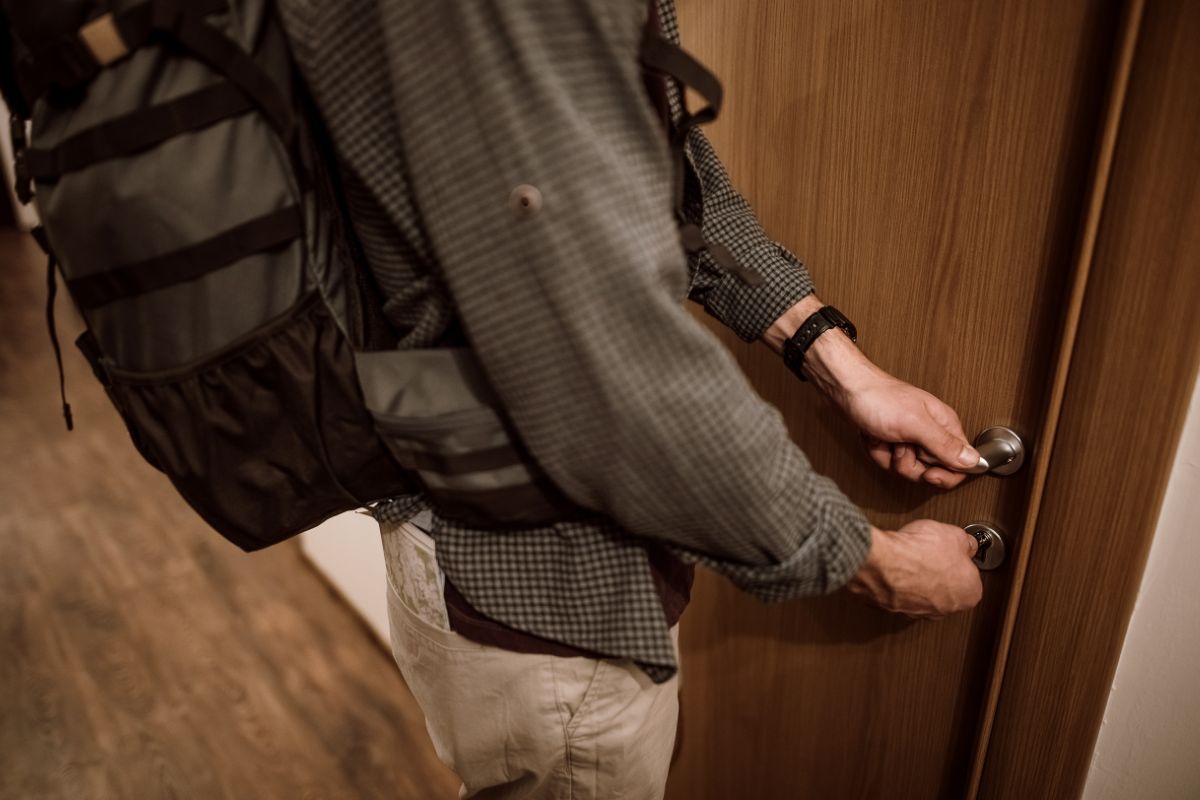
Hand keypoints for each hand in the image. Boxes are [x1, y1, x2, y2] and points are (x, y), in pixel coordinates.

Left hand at [763, 296, 978, 486]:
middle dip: (910, 465)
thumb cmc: (877, 398)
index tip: (927, 472)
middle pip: (931, 471)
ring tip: (884, 438)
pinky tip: (873, 438)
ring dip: (889, 458)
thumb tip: (974, 461)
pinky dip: (877, 452)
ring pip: (907, 469)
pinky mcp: (892, 440)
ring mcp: (910, 437)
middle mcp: (931, 432)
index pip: (961, 464)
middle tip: (900, 448)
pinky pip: (888, 461)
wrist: (845, 389)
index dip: (945, 475)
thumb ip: (944, 444)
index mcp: (945, 425)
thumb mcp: (914, 424)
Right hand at [845, 522, 982, 617]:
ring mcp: (919, 612)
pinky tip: (897, 565)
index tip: (953, 550)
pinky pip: (901, 594)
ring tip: (912, 557)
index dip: (959, 559)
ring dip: (918, 579)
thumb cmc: (921, 553)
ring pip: (923, 594)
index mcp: (970, 594)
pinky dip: (899, 583)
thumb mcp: (954, 535)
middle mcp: (946, 609)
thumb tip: (965, 543)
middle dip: (939, 572)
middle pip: (947, 588)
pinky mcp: (895, 609)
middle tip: (931, 553)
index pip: (971, 576)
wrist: (885, 563)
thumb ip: (966, 543)